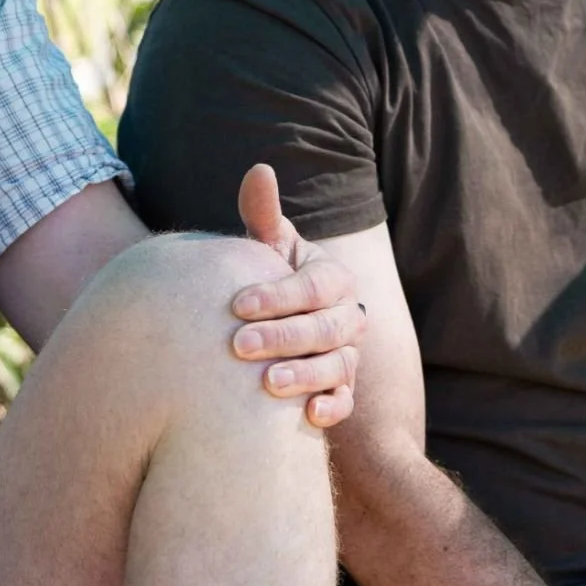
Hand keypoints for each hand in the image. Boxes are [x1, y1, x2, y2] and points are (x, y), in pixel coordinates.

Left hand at [230, 163, 364, 428]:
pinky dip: (331, 408)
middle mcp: (349, 316)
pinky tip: (308, 416)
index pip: (314, 286)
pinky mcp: (342, 389)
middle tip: (239, 346)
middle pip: (326, 328)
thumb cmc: (265, 280)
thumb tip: (259, 169)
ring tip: (267, 384)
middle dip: (283, 336)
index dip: (278, 295)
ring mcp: (348, 355)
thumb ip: (263, 216)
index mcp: (332, 279)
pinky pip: (346, 401)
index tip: (236, 304)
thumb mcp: (266, 249)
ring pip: (337, 366)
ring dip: (305, 375)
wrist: (269, 326)